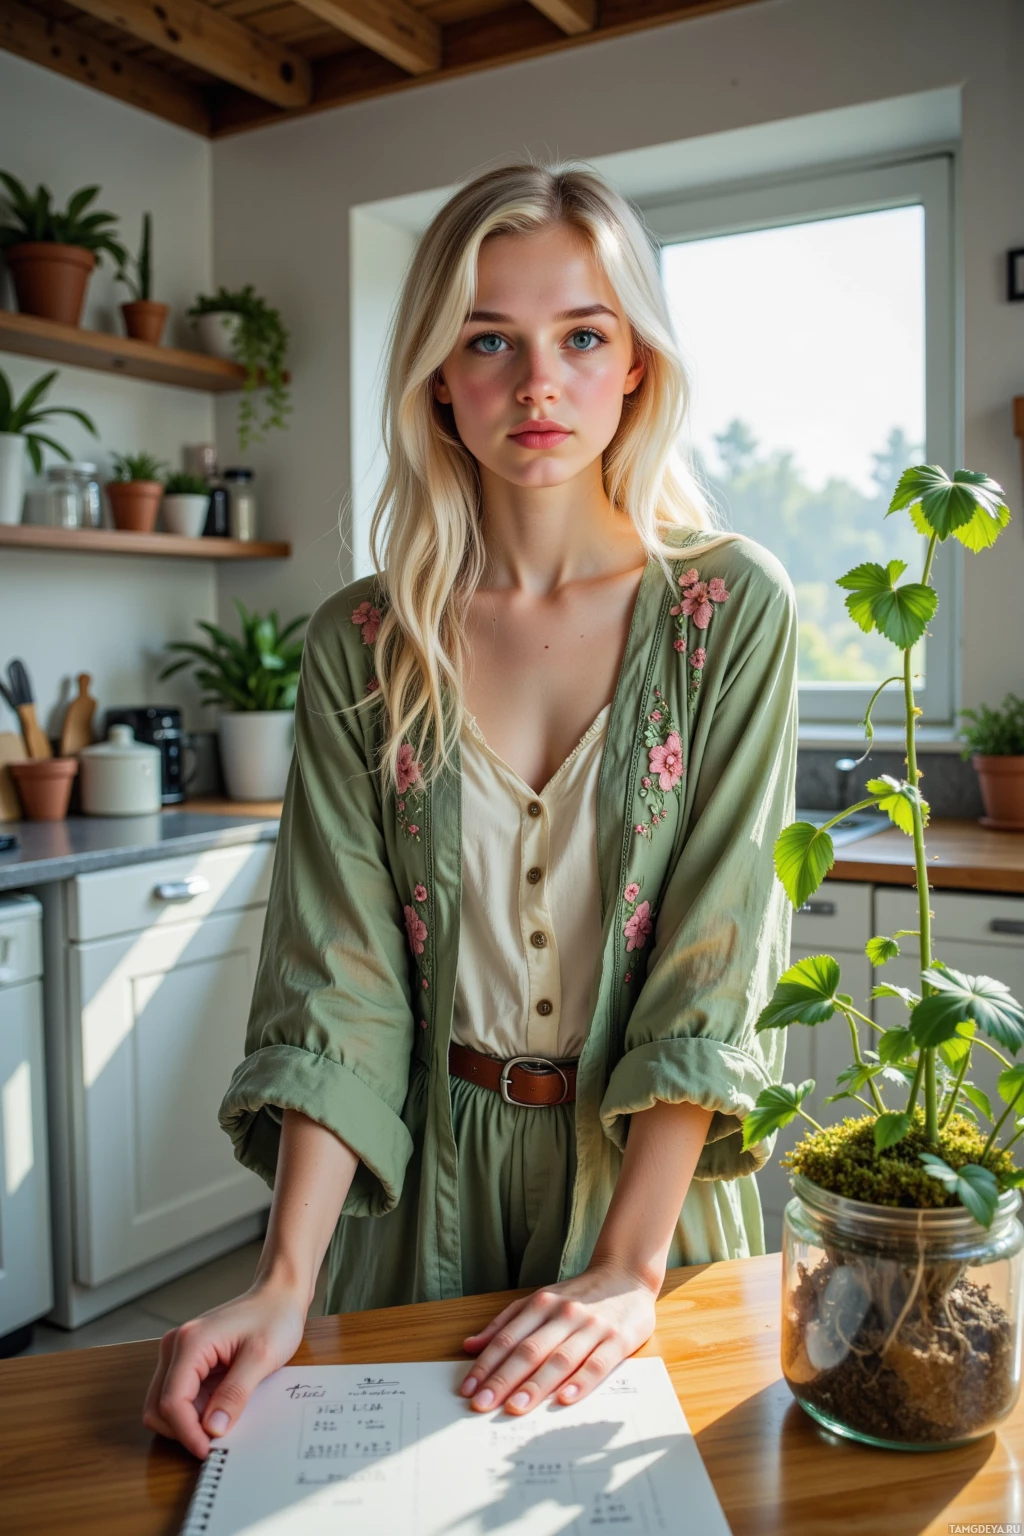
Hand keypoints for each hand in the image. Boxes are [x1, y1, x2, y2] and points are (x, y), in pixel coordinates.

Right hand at [141, 1278, 306, 1458]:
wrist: (279, 1295)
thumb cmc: (274, 1317)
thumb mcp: (261, 1358)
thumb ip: (235, 1394)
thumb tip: (212, 1430)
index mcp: (190, 1342)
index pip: (172, 1401)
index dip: (187, 1433)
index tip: (210, 1451)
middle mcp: (176, 1346)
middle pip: (158, 1407)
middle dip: (183, 1430)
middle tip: (216, 1441)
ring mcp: (179, 1354)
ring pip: (165, 1405)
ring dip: (187, 1422)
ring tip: (222, 1422)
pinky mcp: (187, 1361)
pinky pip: (180, 1397)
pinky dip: (194, 1412)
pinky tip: (220, 1410)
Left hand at [458, 1261, 658, 1415]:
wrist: (626, 1275)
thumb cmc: (579, 1296)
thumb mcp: (539, 1301)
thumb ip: (506, 1323)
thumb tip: (470, 1346)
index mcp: (541, 1304)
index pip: (508, 1338)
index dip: (486, 1364)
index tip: (468, 1389)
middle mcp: (564, 1314)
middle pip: (529, 1350)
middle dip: (503, 1379)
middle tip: (482, 1405)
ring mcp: (591, 1327)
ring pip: (560, 1359)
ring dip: (536, 1384)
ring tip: (515, 1406)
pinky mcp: (618, 1340)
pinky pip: (597, 1364)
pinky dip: (581, 1382)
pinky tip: (564, 1399)